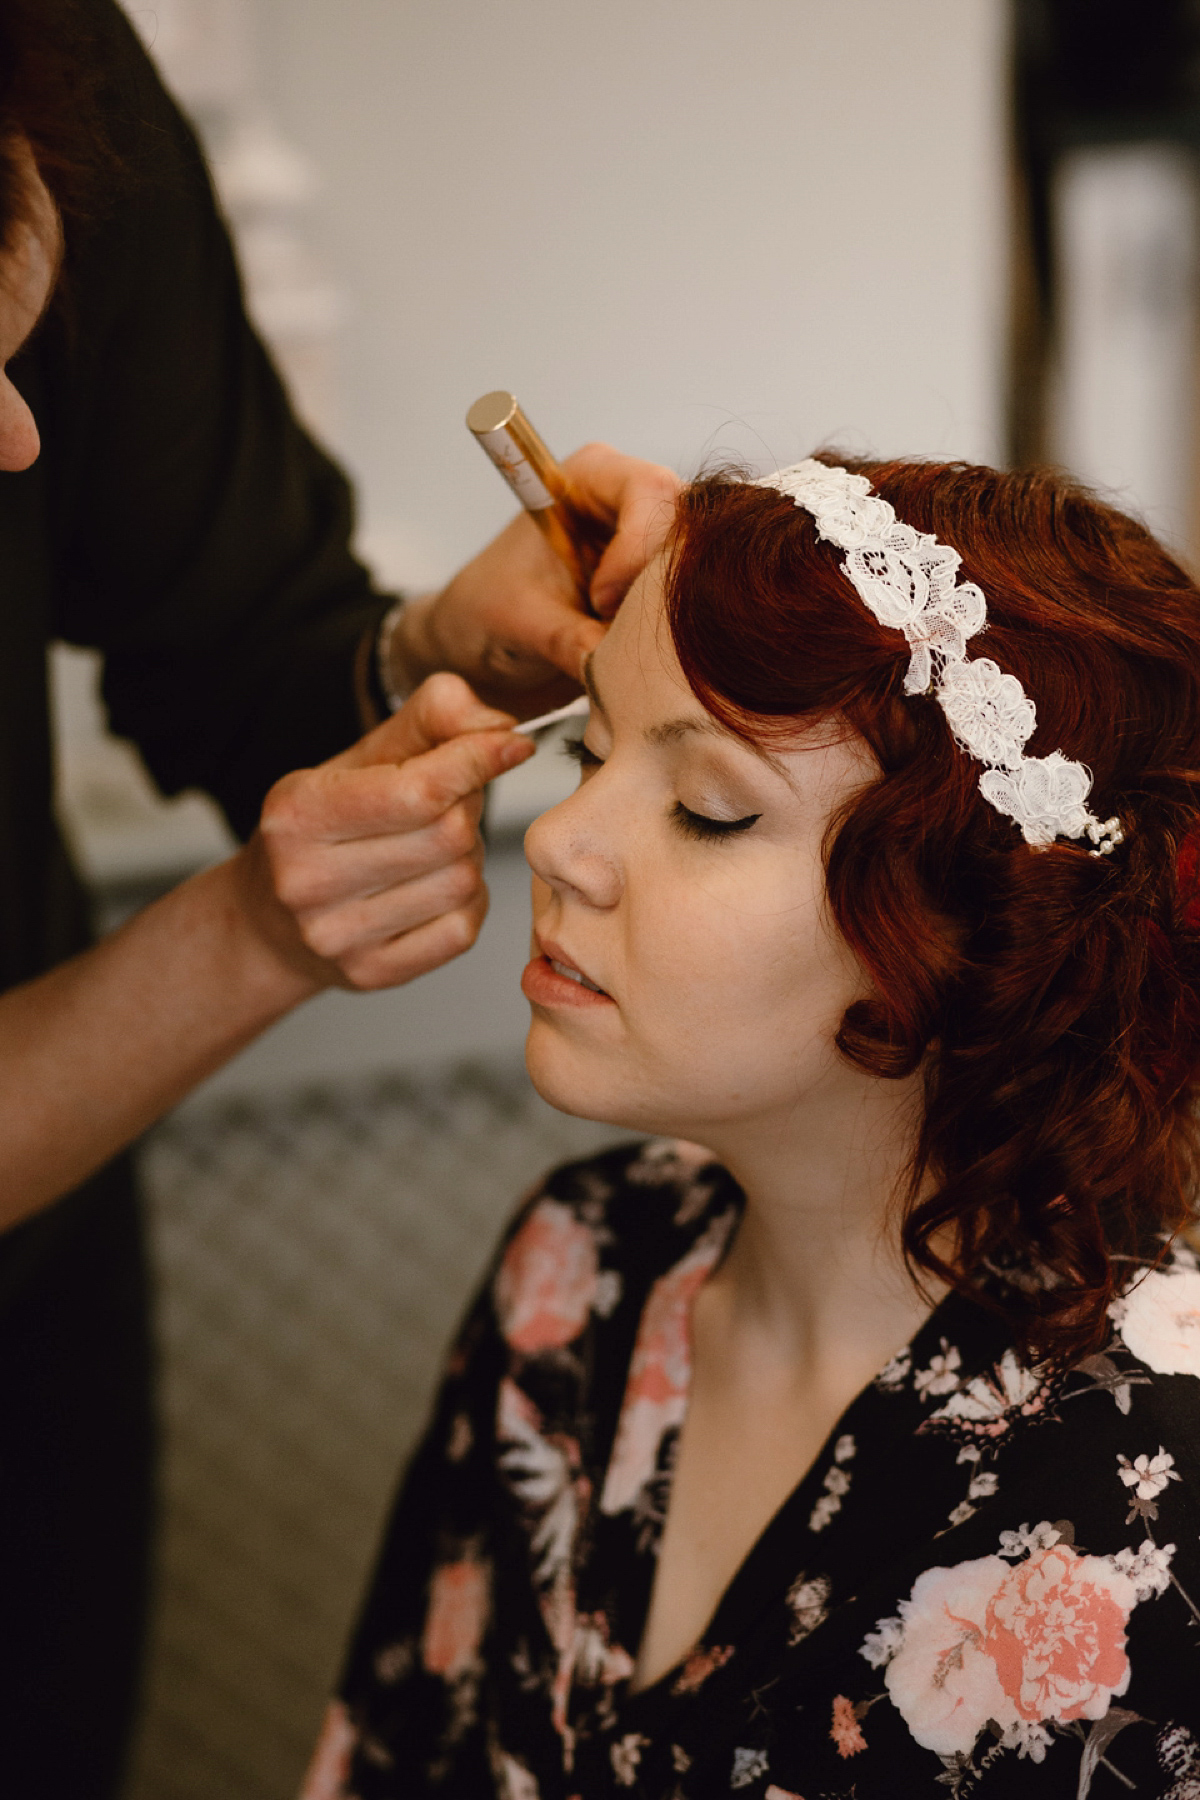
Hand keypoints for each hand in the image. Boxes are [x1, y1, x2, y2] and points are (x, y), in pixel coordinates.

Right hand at [252, 673, 533, 989]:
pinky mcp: (370, 973)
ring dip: (468, 856)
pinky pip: (462, 929)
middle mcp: (306, 880)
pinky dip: (467, 902)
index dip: (478, 761)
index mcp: (298, 814)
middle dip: (467, 808)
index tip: (512, 745)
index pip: (418, 790)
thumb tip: (501, 727)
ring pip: (462, 882)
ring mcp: (336, 936)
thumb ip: (433, 719)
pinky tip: (436, 887)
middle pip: (449, 836)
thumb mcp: (363, 757)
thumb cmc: (328, 825)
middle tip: (451, 802)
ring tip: (435, 847)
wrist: (271, 918)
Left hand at [392, 441, 679, 713]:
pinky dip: (671, 639)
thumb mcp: (519, 623)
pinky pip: (693, 609)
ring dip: (669, 618)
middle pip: (690, 530)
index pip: (649, 491)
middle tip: (619, 634)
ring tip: (620, 648)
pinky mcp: (664, 589)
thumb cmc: (485, 611)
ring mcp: (653, 546)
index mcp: (590, 477)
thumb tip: (615, 665)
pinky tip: (635, 657)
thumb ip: (567, 638)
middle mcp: (632, 502)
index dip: (637, 547)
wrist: (480, 645)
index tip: (600, 600)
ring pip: (699, 575)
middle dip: (664, 589)